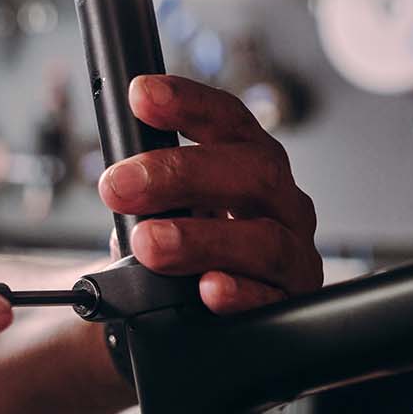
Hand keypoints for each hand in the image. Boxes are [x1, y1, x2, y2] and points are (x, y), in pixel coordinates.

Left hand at [98, 75, 321, 313]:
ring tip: (148, 243)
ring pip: (265, 240)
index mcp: (249, 168)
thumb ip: (149, 194)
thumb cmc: (188, 254)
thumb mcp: (167, 213)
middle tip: (119, 186)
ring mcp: (293, 257)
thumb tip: (118, 183)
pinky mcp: (290, 305)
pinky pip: (272, 299)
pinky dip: (240, 292)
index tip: (142, 95)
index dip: (189, 103)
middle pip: (253, 172)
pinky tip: (209, 288)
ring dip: (201, 239)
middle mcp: (280, 205)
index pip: (229, 122)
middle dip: (180, 174)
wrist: (199, 318)